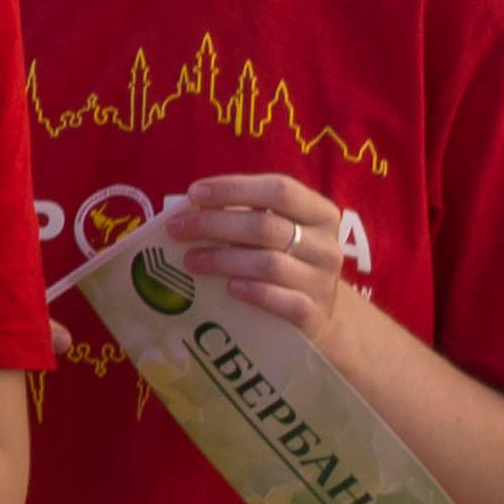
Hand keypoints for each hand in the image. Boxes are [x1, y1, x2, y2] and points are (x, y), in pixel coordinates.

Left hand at [165, 173, 355, 338]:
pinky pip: (282, 301)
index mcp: (320, 213)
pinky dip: (252, 292)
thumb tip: (188, 211)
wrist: (318, 310)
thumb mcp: (274, 229)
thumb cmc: (283, 257)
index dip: (233, 189)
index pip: (279, 190)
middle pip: (265, 227)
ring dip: (222, 259)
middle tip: (177, 229)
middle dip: (213, 225)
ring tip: (190, 260)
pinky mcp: (313, 314)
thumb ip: (242, 215)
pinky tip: (228, 287)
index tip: (194, 194)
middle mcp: (326, 245)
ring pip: (268, 264)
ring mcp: (322, 281)